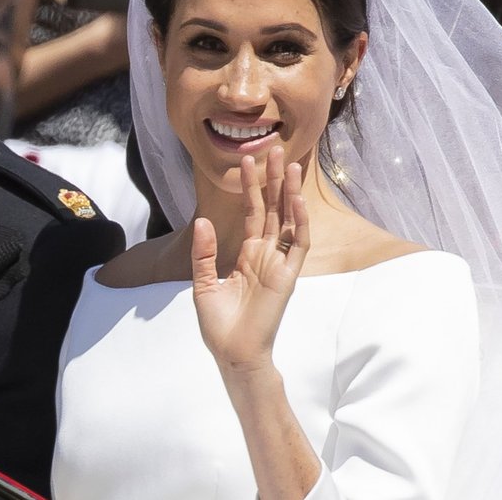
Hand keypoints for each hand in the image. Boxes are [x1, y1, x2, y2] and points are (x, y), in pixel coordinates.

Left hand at [191, 147, 310, 372]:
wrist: (233, 353)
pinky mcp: (288, 276)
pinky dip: (298, 223)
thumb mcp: (203, 283)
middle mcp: (266, 255)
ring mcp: (279, 264)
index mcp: (248, 255)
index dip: (251, 187)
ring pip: (288, 220)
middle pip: (274, 209)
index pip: (253, 212)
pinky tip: (295, 201)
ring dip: (290, 193)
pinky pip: (296, 245)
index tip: (248, 159)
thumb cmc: (219, 325)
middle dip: (275, 180)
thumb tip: (202, 220)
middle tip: (277, 149)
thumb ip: (204, 252)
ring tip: (290, 164)